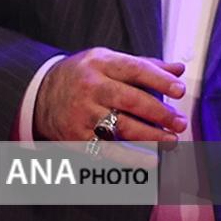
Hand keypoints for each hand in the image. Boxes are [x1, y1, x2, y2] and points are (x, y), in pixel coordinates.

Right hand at [35, 49, 187, 145]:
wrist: (40, 93)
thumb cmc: (84, 75)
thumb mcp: (110, 60)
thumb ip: (146, 65)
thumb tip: (178, 69)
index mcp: (102, 64)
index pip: (136, 70)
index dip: (160, 80)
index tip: (180, 90)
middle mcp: (91, 88)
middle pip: (130, 100)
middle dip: (159, 113)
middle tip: (180, 122)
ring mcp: (83, 113)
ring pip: (120, 127)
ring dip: (150, 137)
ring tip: (171, 141)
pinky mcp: (76, 136)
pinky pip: (106, 149)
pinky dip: (129, 157)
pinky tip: (149, 160)